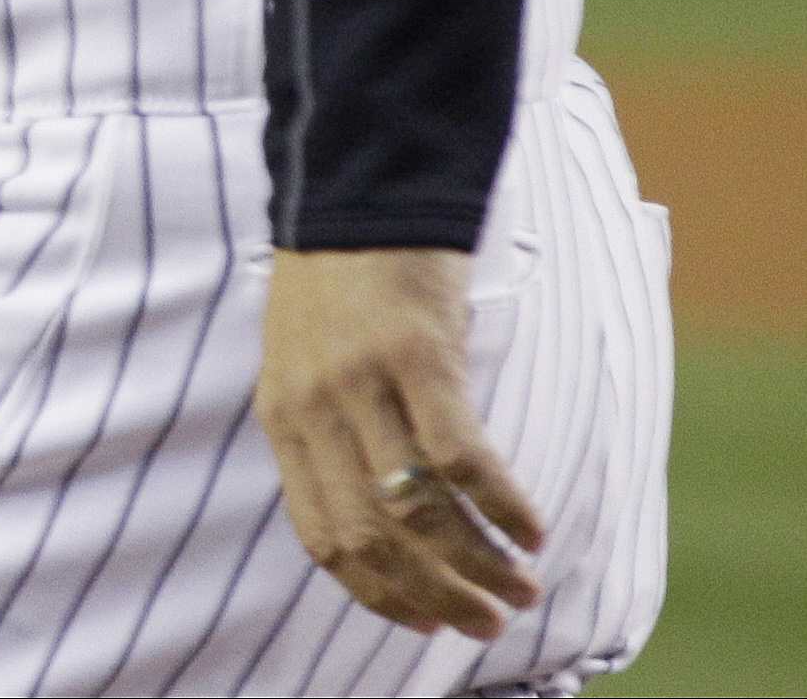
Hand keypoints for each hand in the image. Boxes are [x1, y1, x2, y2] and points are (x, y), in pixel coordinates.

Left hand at [257, 246, 545, 638]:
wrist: (358, 190)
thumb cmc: (342, 281)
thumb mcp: (309, 362)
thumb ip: (333, 432)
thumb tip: (387, 517)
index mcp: (282, 418)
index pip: (322, 534)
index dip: (377, 592)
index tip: (424, 624)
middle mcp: (312, 408)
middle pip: (373, 536)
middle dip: (435, 596)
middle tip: (488, 626)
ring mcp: (360, 382)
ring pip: (420, 509)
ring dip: (478, 563)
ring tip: (522, 589)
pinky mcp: (415, 355)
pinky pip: (461, 457)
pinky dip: (502, 505)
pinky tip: (533, 530)